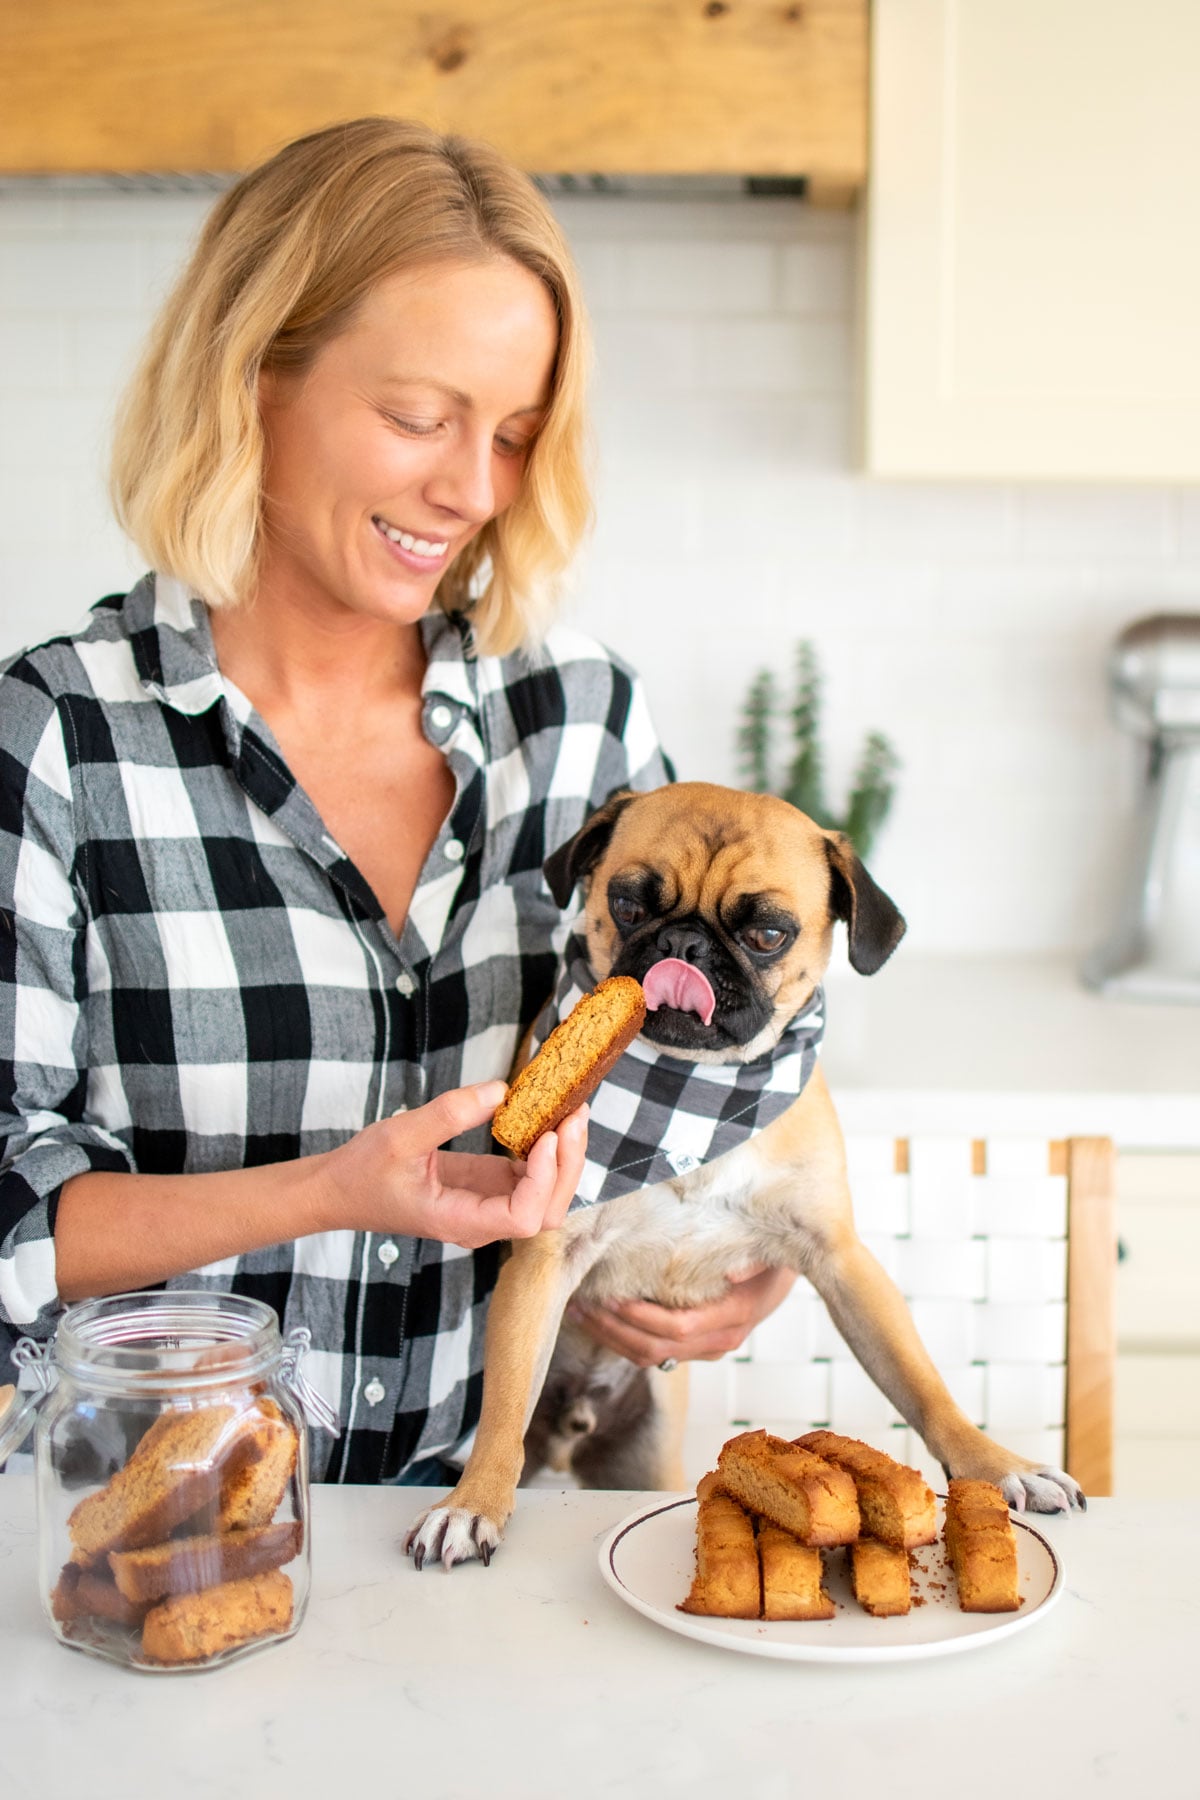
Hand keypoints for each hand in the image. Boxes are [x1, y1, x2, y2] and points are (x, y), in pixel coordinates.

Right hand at [313, 1082, 587, 1249]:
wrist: (341, 1191)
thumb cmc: (363, 1173)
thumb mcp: (400, 1136)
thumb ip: (450, 1114)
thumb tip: (501, 1091)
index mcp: (458, 1221)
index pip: (522, 1218)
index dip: (543, 1180)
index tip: (547, 1137)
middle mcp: (481, 1221)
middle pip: (546, 1211)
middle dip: (567, 1165)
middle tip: (574, 1113)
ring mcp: (488, 1206)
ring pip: (546, 1196)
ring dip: (564, 1157)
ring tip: (570, 1111)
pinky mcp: (488, 1187)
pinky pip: (530, 1175)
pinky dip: (547, 1149)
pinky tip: (549, 1117)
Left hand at [568, 1263, 796, 1366]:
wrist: (786, 1274)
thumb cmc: (773, 1256)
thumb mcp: (769, 1254)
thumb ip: (752, 1262)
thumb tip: (733, 1270)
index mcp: (733, 1317)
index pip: (678, 1328)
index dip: (640, 1317)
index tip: (609, 1297)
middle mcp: (719, 1340)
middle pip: (656, 1348)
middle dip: (613, 1330)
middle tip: (581, 1304)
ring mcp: (708, 1348)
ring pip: (650, 1356)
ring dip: (610, 1338)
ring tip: (580, 1312)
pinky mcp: (697, 1346)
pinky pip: (655, 1352)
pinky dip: (623, 1339)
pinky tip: (600, 1319)